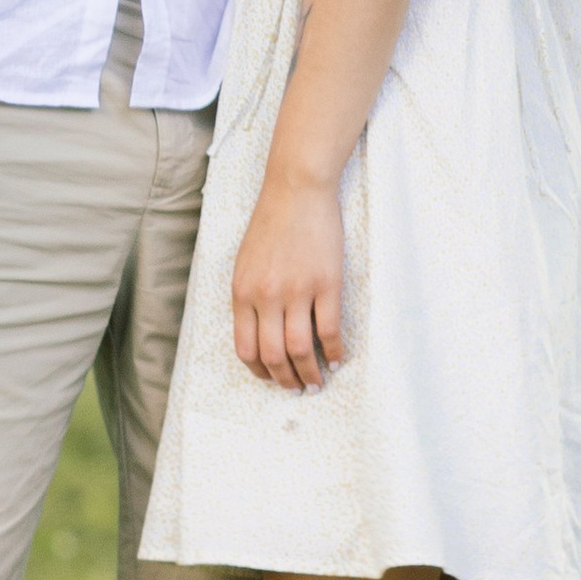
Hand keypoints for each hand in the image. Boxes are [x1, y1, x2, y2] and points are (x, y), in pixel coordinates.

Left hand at [233, 172, 345, 390]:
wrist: (296, 191)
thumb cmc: (270, 224)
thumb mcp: (245, 262)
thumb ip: (248, 297)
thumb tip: (258, 334)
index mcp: (242, 292)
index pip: (246, 348)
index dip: (259, 371)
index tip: (270, 378)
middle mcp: (267, 296)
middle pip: (274, 355)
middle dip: (286, 380)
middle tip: (297, 388)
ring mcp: (298, 291)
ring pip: (301, 349)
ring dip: (311, 373)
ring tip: (318, 382)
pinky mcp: (326, 284)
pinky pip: (330, 330)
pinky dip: (335, 351)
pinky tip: (338, 359)